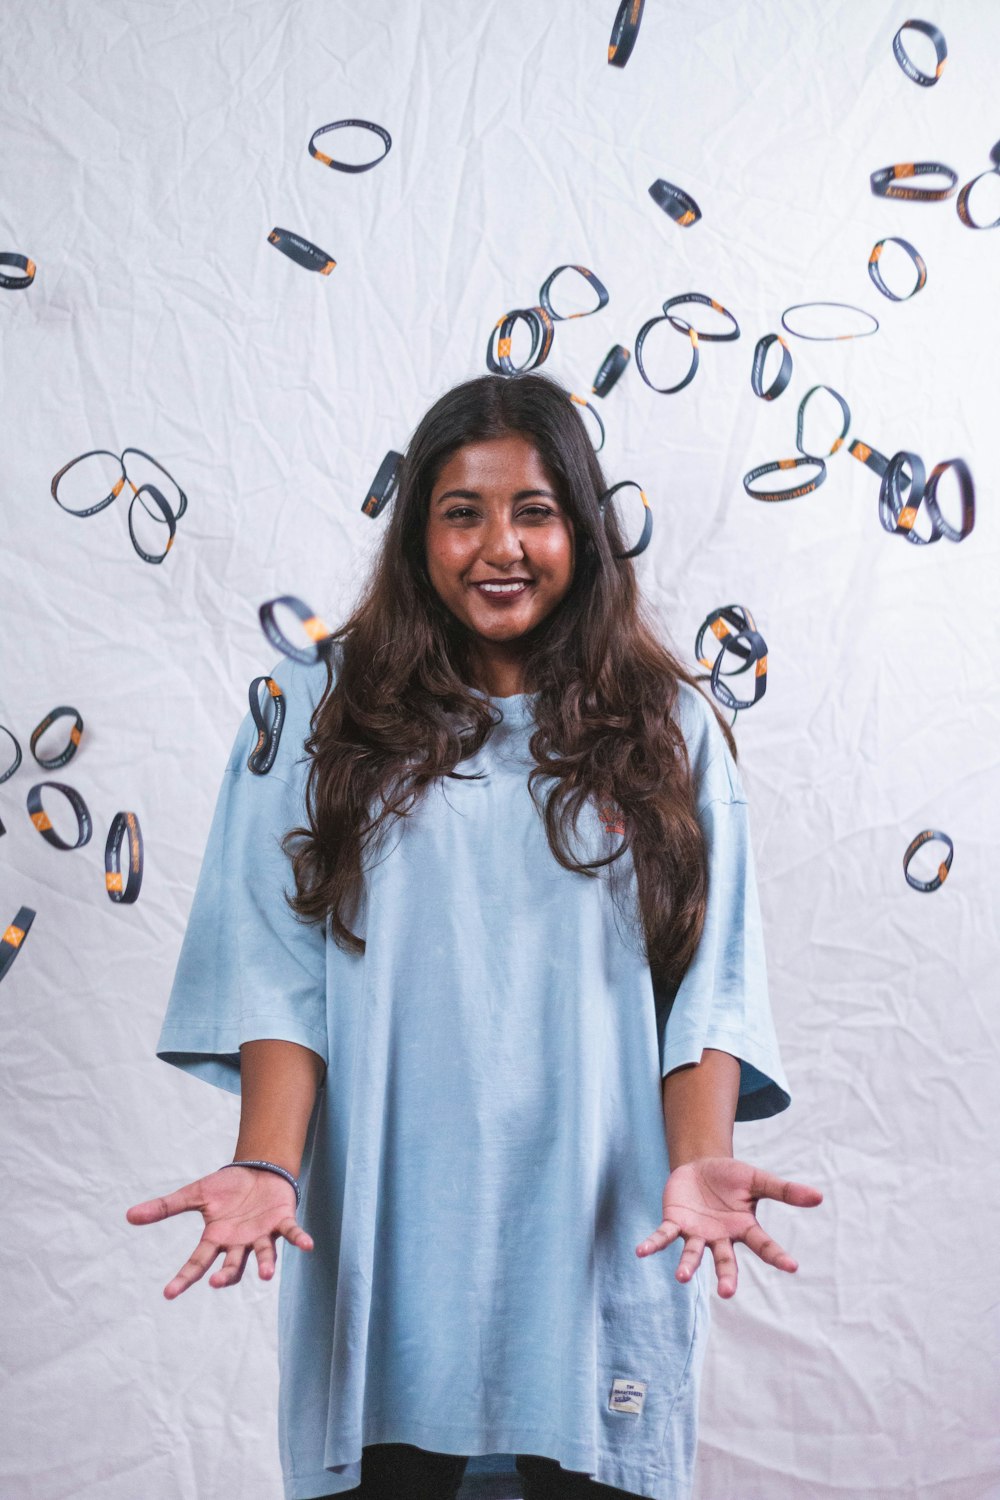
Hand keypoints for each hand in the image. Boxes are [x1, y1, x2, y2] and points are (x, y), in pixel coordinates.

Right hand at [125, 1166, 314, 1299]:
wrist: (258, 1170)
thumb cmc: (227, 1187)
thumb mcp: (194, 1194)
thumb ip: (166, 1207)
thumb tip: (129, 1215)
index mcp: (217, 1239)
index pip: (198, 1263)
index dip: (184, 1278)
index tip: (169, 1292)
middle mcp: (239, 1243)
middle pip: (231, 1266)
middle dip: (225, 1275)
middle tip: (216, 1281)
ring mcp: (262, 1235)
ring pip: (262, 1255)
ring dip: (264, 1265)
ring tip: (264, 1275)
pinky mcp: (282, 1221)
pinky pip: (291, 1233)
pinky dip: (299, 1240)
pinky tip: (308, 1246)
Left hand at [635, 1156, 822, 1297]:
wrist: (700, 1166)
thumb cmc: (731, 1178)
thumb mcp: (757, 1179)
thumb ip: (783, 1190)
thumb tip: (819, 1196)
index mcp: (743, 1228)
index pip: (763, 1244)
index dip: (777, 1255)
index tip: (793, 1266)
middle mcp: (720, 1237)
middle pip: (725, 1261)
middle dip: (725, 1277)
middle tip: (726, 1292)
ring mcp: (697, 1233)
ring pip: (692, 1253)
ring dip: (687, 1265)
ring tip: (683, 1277)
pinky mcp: (676, 1222)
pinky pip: (664, 1235)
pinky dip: (653, 1244)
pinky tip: (640, 1252)